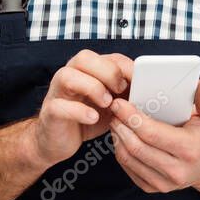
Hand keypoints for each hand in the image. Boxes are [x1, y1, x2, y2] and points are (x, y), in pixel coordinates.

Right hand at [30, 50, 133, 166]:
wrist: (58, 141)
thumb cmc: (87, 117)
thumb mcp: (112, 104)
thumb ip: (126, 94)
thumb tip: (149, 91)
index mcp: (88, 70)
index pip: (109, 57)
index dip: (126, 67)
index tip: (140, 82)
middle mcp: (70, 75)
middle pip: (84, 58)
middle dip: (108, 72)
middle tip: (120, 90)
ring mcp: (57, 92)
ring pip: (67, 75)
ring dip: (92, 87)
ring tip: (107, 103)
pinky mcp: (50, 112)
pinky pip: (59, 106)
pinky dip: (79, 111)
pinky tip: (93, 118)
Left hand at [108, 78, 199, 191]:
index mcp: (190, 150)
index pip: (152, 134)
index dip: (132, 118)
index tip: (120, 103)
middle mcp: (177, 171)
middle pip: (136, 147)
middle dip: (121, 125)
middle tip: (114, 109)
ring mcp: (163, 183)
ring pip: (128, 158)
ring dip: (117, 137)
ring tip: (116, 120)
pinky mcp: (152, 188)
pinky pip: (128, 168)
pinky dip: (120, 150)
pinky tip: (121, 136)